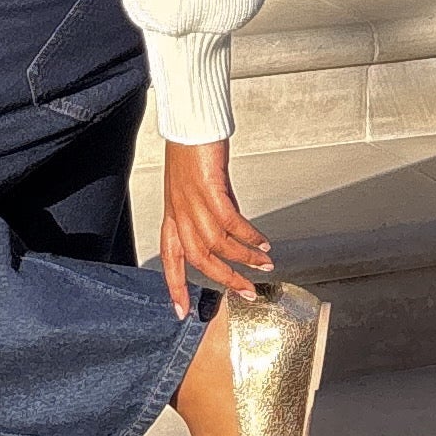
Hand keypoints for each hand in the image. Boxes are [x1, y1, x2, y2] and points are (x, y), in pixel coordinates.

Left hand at [157, 134, 272, 317]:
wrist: (190, 123)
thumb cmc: (191, 151)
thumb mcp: (194, 190)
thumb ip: (209, 214)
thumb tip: (233, 232)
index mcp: (172, 216)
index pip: (170, 259)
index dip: (175, 286)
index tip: (182, 311)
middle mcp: (179, 213)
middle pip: (199, 259)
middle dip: (225, 279)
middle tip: (247, 292)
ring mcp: (192, 202)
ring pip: (218, 243)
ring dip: (244, 257)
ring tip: (265, 264)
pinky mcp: (209, 189)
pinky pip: (230, 222)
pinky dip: (248, 235)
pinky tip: (261, 240)